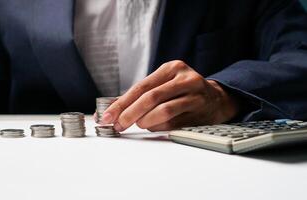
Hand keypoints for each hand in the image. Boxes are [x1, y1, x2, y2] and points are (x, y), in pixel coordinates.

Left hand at [100, 60, 239, 131]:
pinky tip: (153, 126)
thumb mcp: (165, 84)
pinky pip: (173, 123)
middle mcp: (184, 78)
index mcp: (171, 68)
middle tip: (119, 125)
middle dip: (130, 113)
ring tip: (139, 125)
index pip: (141, 86)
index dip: (122, 103)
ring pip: (163, 110)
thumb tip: (113, 110)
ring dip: (145, 121)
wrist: (216, 99)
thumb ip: (142, 94)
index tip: (108, 115)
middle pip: (151, 97)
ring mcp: (195, 94)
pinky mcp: (200, 110)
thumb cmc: (182, 92)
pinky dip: (158, 127)